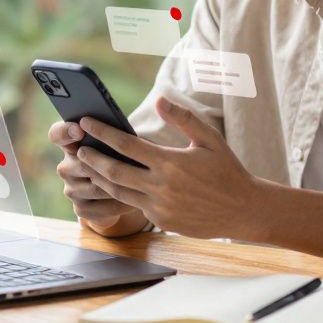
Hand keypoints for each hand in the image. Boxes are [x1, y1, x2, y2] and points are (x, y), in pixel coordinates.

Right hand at [47, 119, 143, 230]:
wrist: (118, 189)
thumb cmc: (119, 157)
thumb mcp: (116, 144)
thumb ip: (114, 138)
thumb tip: (125, 137)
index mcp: (70, 144)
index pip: (57, 134)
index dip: (66, 132)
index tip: (80, 130)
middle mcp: (65, 167)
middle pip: (82, 163)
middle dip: (106, 163)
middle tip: (130, 163)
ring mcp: (71, 190)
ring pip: (96, 187)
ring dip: (118, 186)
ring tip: (141, 183)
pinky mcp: (80, 209)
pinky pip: (102, 208)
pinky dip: (121, 205)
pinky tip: (137, 202)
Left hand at [76, 96, 262, 239]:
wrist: (243, 210)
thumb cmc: (227, 170)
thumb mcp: (210, 139)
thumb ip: (183, 118)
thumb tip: (159, 100)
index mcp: (170, 163)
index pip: (126, 145)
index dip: (103, 133)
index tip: (86, 123)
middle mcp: (161, 187)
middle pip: (114, 171)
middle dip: (93, 159)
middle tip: (79, 148)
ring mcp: (160, 207)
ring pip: (119, 193)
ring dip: (100, 179)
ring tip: (88, 168)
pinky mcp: (162, 222)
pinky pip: (136, 207)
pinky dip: (121, 195)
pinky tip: (113, 185)